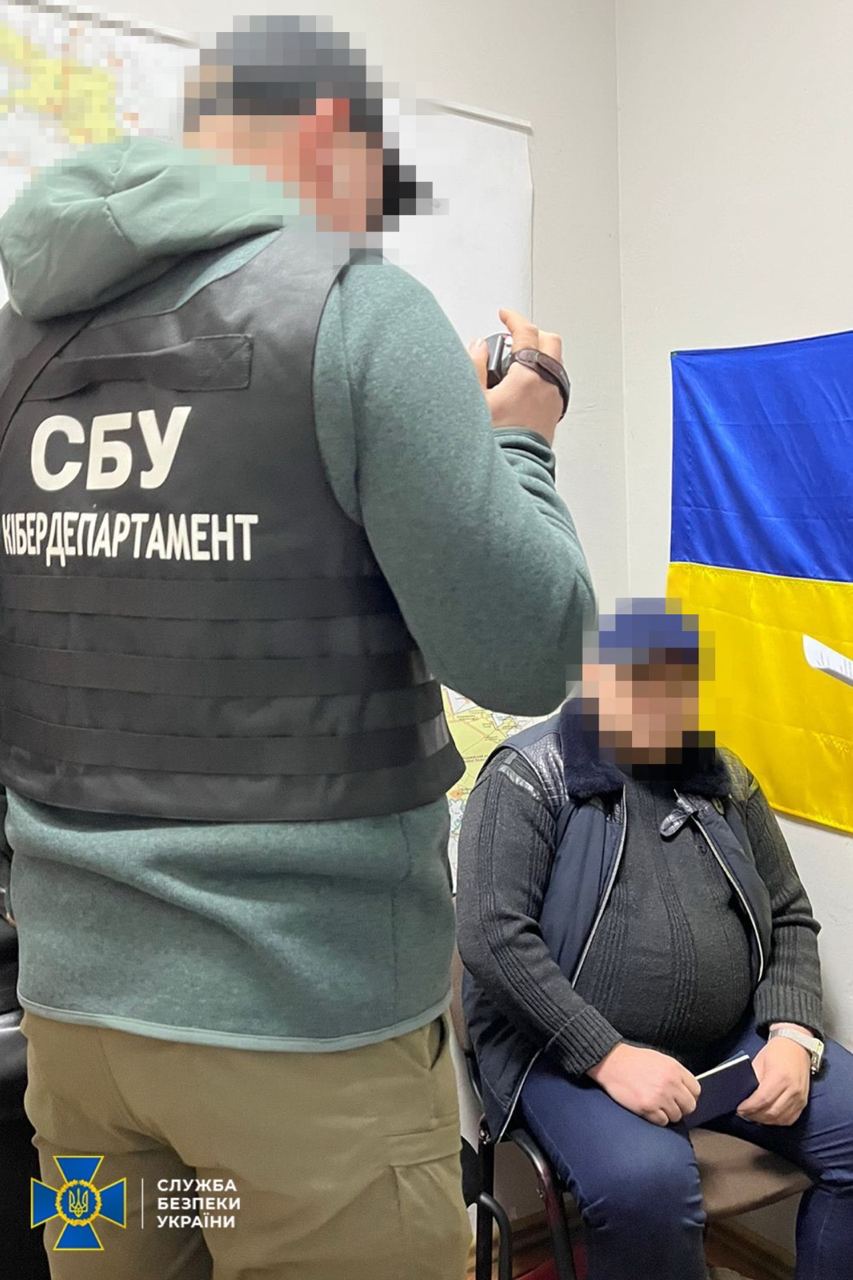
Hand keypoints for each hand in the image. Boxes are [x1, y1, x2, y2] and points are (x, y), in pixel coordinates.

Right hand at [468, 309, 564, 444]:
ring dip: (539, 352)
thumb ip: (474, 366)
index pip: (526, 332)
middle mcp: (548, 383)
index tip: (504, 315)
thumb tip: (478, 346)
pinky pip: (555, 380)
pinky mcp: (555, 412)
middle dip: (532, 333)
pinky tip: (524, 382)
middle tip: (512, 336)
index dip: (513, 318)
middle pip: (550, 341)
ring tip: (516, 360)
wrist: (515, 469)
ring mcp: (555, 398)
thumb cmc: (498, 441)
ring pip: (555, 360)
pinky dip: (542, 371)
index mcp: (528, 375)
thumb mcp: (475, 400)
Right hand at [587, 1043, 700, 1126]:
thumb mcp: (659, 1059)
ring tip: (656, 1105)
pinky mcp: (647, 1108)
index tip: (681, 1097)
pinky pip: (662, 1121)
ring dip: (667, 1113)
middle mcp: (670, 1083)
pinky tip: (648, 1108)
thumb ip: (675, 1074)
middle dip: (681, 1107)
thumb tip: (686, 1090)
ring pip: (676, 1116)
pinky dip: (657, 1118)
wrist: (611, 1062)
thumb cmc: (633, 1060)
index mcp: (674, 1069)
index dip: (689, 1095)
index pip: (696, 1090)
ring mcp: (659, 1096)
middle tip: (669, 1104)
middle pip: (690, 1106)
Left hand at [737, 1030, 810, 1125]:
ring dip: (765, 1121)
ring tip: (753, 1116)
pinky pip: (790, 1119)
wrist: (797, 1046)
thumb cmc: (777, 1052)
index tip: (740, 1109)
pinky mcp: (804, 1102)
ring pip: (781, 1118)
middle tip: (744, 1114)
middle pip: (772, 1112)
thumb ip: (753, 1080)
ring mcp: (800, 1097)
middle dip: (755, 1116)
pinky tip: (767, 1118)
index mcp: (780, 1077)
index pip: (763, 1099)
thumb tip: (743, 1096)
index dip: (750, 1107)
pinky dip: (777, 1121)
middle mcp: (792, 1089)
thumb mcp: (759, 1062)